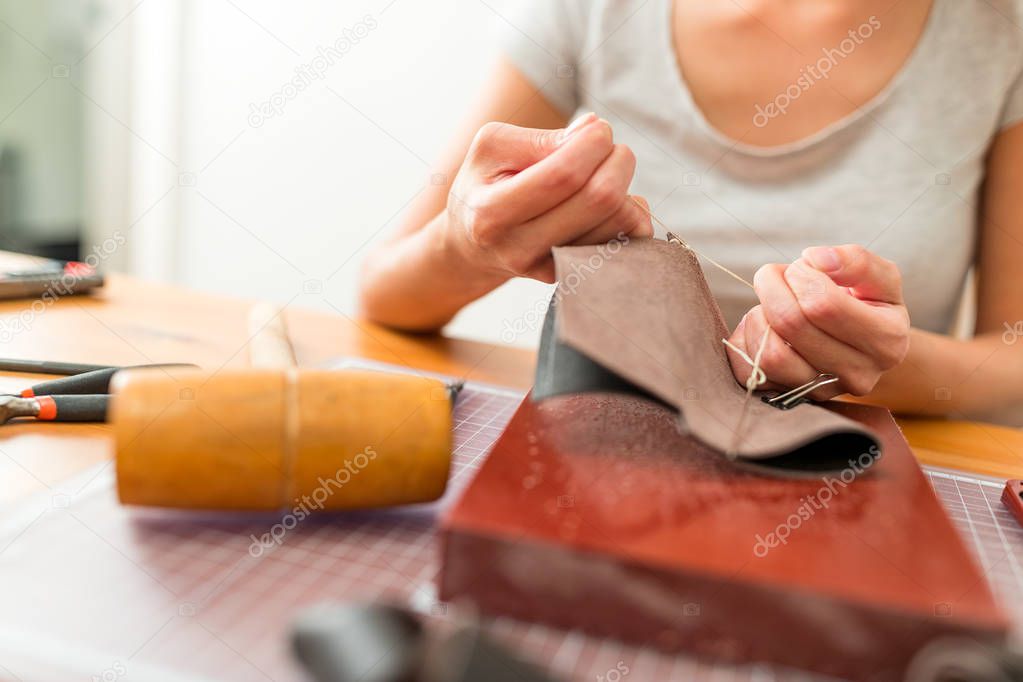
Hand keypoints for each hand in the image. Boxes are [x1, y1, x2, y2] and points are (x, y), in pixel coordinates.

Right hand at [440, 113, 653, 282]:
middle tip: (612, 148)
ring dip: (626, 188)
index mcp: (493, 211)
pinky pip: (623, 243)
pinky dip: (629, 215)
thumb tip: (592, 129)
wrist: (470, 247)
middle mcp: (519, 248)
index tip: (600, 129)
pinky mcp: (571, 276)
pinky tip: (611, 204)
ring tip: (605, 174)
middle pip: (599, 200)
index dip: (593, 144)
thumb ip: (541, 139)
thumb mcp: (493, 149)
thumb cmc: (484, 186)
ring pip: (620, 224)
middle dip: (619, 162)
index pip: (563, 175)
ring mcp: (547, 269)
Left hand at [725, 245, 910, 398]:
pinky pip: (748, 372)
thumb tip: (816, 260)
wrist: (861, 348)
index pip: (822, 303)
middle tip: (776, 276)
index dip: (801, 275)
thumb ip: (856, 261)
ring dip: (758, 317)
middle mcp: (858, 374)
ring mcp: (822, 391)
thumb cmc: (868, 304)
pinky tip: (760, 326)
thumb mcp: (880, 277)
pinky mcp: (789, 397)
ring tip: (770, 304)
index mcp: (886, 339)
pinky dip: (744, 342)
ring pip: (770, 355)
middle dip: (773, 288)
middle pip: (791, 324)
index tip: (802, 266)